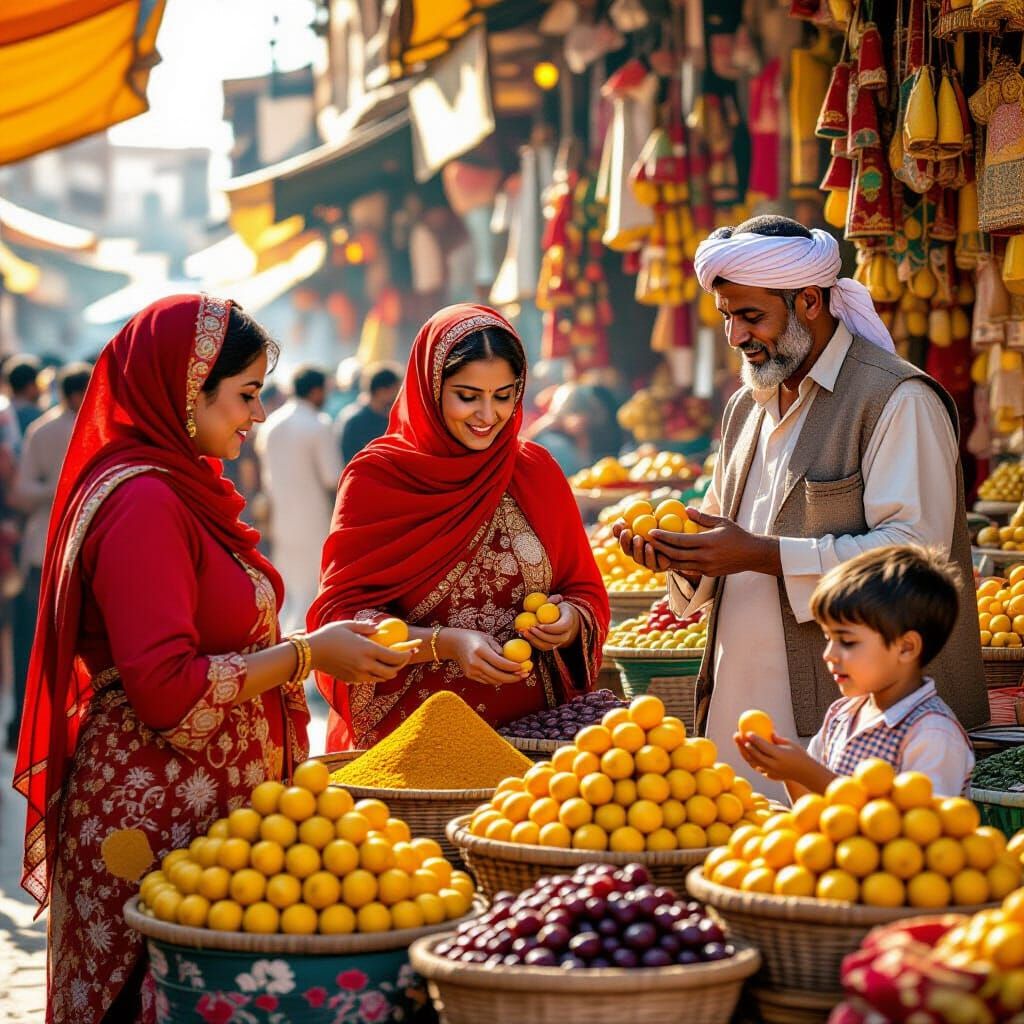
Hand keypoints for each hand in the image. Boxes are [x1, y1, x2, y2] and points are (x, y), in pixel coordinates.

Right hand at [308, 621, 416, 683]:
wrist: (311, 653)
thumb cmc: (329, 635)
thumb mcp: (348, 625)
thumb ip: (366, 627)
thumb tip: (378, 629)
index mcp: (367, 650)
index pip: (394, 657)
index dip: (406, 655)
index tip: (411, 650)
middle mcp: (365, 665)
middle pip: (392, 671)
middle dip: (401, 665)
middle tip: (404, 657)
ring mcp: (358, 675)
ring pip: (382, 678)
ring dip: (390, 671)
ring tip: (391, 662)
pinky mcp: (351, 680)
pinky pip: (370, 680)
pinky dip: (377, 674)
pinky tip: (375, 665)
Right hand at [442, 628, 528, 686]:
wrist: (454, 644)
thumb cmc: (473, 638)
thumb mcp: (487, 637)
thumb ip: (498, 649)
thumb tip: (510, 659)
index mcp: (480, 651)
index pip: (500, 663)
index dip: (513, 667)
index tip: (523, 667)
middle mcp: (475, 663)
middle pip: (498, 675)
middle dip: (513, 677)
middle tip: (525, 675)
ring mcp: (471, 671)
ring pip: (494, 680)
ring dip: (507, 680)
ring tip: (518, 676)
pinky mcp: (470, 676)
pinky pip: (488, 681)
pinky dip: (498, 680)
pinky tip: (505, 676)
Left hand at [524, 595, 579, 651]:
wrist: (563, 620)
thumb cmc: (558, 609)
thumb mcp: (558, 602)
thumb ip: (554, 599)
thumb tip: (548, 600)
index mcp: (568, 622)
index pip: (561, 627)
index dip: (550, 628)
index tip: (539, 625)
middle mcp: (566, 635)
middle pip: (555, 639)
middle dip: (541, 635)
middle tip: (530, 628)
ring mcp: (559, 642)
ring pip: (548, 645)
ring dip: (535, 640)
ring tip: (524, 632)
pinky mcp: (552, 646)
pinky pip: (543, 647)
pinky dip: (533, 642)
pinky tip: (525, 635)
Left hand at [617, 509, 781, 578]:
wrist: (752, 555)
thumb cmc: (737, 534)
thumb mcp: (721, 521)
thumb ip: (702, 517)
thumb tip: (686, 510)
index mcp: (708, 543)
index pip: (680, 541)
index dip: (664, 537)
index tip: (651, 531)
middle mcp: (705, 558)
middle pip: (676, 555)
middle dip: (659, 548)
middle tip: (646, 541)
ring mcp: (706, 568)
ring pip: (679, 565)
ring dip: (664, 558)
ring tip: (652, 550)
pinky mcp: (707, 574)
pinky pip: (687, 569)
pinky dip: (675, 564)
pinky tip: (666, 557)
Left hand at [733, 732, 820, 784]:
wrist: (806, 774)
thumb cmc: (799, 754)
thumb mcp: (790, 744)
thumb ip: (777, 739)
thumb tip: (767, 730)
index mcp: (780, 756)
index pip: (764, 747)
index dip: (754, 740)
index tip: (747, 732)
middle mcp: (774, 765)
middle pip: (755, 755)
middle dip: (744, 745)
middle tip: (737, 734)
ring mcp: (771, 772)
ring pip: (753, 762)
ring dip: (744, 752)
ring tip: (738, 742)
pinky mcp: (770, 776)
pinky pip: (757, 766)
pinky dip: (750, 758)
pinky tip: (745, 750)